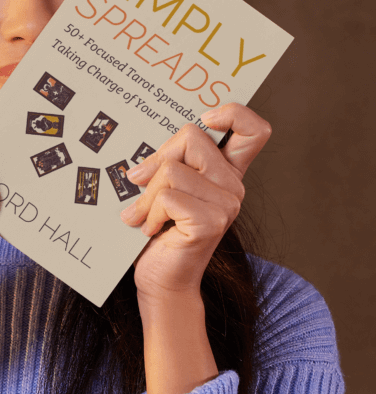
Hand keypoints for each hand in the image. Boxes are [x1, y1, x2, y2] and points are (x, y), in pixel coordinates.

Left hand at [120, 103, 271, 303]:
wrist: (161, 280)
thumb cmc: (159, 233)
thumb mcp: (164, 188)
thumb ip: (169, 163)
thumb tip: (144, 162)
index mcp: (227, 172)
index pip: (254, 130)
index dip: (234, 113)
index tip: (207, 118)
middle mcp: (233, 186)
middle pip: (193, 136)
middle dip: (157, 158)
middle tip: (140, 182)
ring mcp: (226, 205)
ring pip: (172, 169)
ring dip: (147, 195)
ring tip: (144, 216)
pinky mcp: (210, 222)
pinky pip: (168, 196)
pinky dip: (149, 212)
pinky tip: (151, 229)